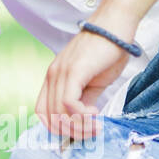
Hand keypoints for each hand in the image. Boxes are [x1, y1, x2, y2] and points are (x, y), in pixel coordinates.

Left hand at [35, 20, 133, 139]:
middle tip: (91, 131)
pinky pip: (68, 102)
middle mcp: (52, 76)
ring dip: (78, 125)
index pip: (42, 111)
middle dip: (71, 131)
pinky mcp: (73, 71)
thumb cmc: (107, 52)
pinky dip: (81, 114)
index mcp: (54, 78)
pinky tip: (95, 111)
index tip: (78, 130)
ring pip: (58, 112)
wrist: (115, 28)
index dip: (57, 126)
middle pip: (49, 116)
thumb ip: (85, 99)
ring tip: (95, 124)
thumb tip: (83, 118)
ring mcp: (61, 73)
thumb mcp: (93, 82)